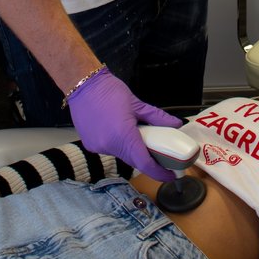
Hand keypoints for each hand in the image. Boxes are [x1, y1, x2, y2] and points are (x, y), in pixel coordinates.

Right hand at [68, 68, 182, 180]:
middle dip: (148, 161)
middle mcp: (109, 146)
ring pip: (122, 155)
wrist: (83, 85)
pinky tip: (122, 133)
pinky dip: (120, 145)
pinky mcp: (91, 145)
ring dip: (133, 151)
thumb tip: (175, 124)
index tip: (171, 174)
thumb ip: (158, 118)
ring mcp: (98, 147)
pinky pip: (110, 150)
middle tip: (161, 156)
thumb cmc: (109, 90)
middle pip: (134, 161)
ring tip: (140, 138)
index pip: (144, 163)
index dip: (159, 172)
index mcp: (123, 136)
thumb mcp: (137, 104)